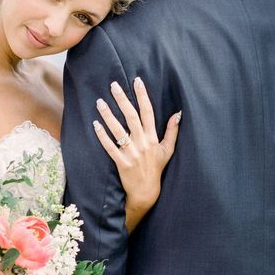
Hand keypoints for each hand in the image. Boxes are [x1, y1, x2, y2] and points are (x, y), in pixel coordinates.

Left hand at [93, 77, 180, 230]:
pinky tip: (95, 125)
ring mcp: (131, 153)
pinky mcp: (121, 163)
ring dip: (108, 115)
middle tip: (113, 85)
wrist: (146, 192)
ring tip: (100, 102)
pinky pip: (110, 147)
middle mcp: (143, 143)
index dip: (142, 96)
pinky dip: (102, 136)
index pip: (148, 113)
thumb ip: (172, 131)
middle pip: (131, 117)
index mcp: (153, 138)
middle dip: (122, 100)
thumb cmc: (156, 169)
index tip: (137, 81)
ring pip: (119, 131)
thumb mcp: (168, 150)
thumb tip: (178, 113)